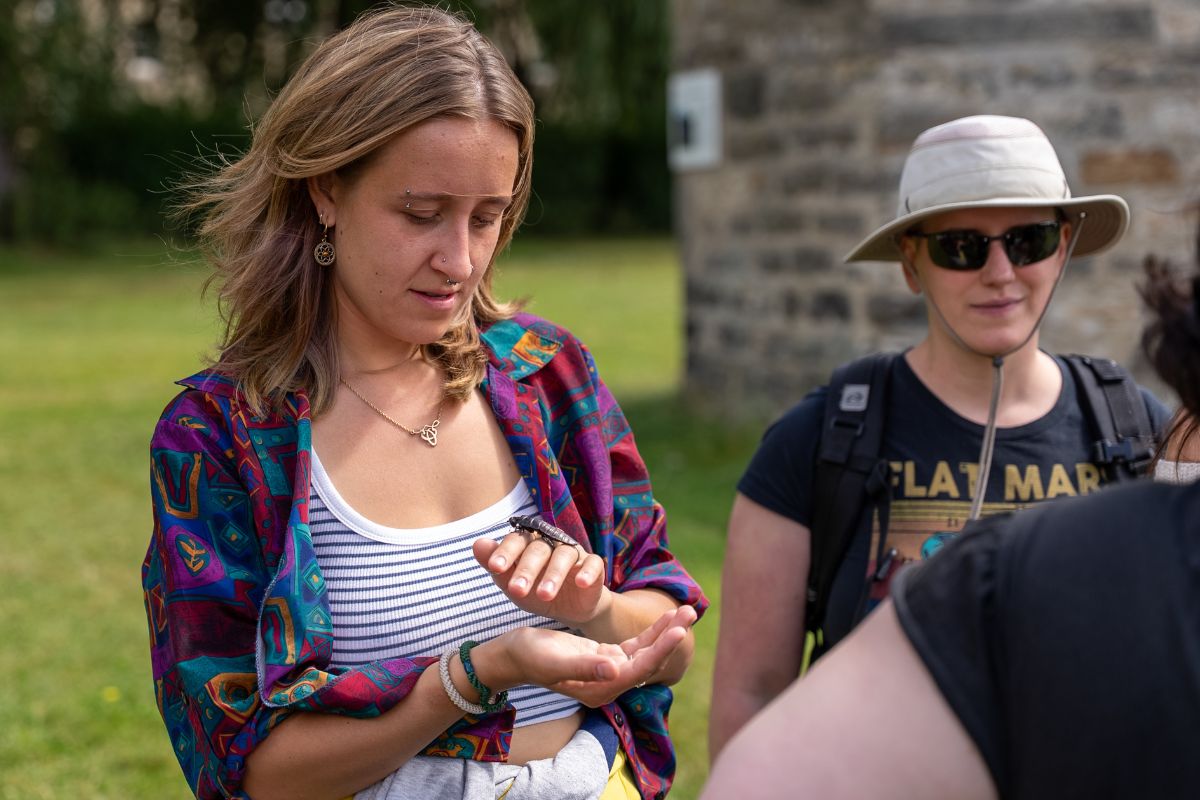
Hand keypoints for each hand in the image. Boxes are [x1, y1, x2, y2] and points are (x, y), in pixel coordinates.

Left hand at [473, 529, 608, 625]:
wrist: (571, 610)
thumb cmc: (537, 592)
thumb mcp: (513, 585)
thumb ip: (496, 567)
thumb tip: (477, 544)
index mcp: (529, 544)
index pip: (516, 541)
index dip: (505, 553)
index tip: (494, 568)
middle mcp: (551, 543)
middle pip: (538, 549)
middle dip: (526, 570)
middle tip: (517, 591)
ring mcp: (574, 553)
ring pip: (564, 555)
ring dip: (554, 575)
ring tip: (544, 595)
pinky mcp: (594, 565)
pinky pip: (593, 563)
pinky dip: (587, 571)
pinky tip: (581, 583)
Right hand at [484, 605, 696, 707]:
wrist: (514, 656)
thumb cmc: (529, 657)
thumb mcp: (555, 659)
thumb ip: (585, 666)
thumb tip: (617, 671)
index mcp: (600, 689)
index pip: (638, 669)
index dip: (659, 649)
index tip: (679, 629)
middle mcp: (609, 683)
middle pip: (648, 660)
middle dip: (671, 637)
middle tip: (691, 611)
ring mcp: (608, 670)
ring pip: (645, 652)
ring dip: (666, 632)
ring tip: (687, 611)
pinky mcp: (605, 657)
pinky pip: (635, 645)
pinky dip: (651, 631)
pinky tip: (666, 619)